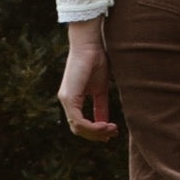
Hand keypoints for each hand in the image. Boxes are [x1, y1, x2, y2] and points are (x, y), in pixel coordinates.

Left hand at [58, 21, 118, 142]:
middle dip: (97, 135)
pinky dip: (92, 126)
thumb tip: (106, 123)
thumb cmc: (97, 61)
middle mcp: (67, 101)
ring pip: (77, 127)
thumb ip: (101, 106)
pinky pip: (78, 120)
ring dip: (96, 132)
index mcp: (73, 99)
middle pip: (78, 129)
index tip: (112, 132)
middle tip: (113, 133)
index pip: (81, 124)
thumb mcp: (101, 89)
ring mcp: (66, 100)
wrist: (91, 44)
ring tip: (111, 129)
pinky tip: (104, 125)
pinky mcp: (69, 97)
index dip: (95, 132)